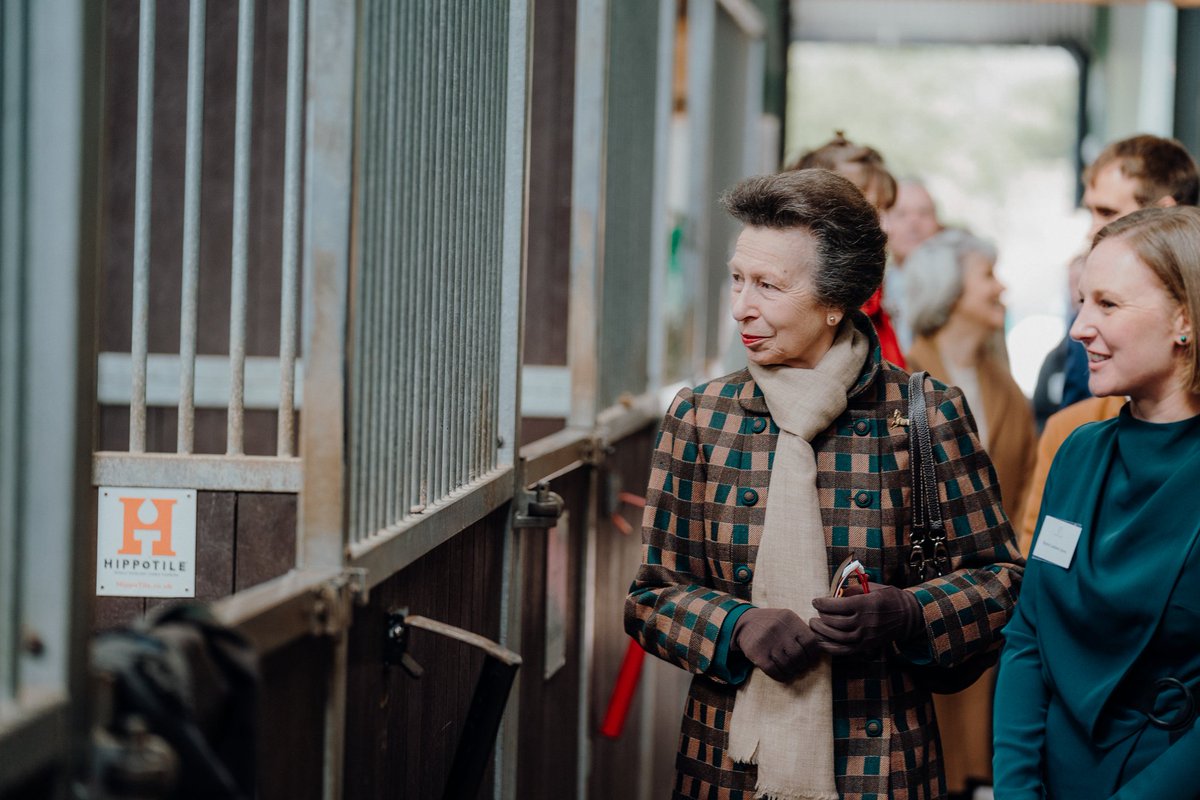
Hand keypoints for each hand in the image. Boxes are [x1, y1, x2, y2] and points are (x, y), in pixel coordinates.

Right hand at [732, 607, 819, 681]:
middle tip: (800, 666)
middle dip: (802, 664)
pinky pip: (775, 671)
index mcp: (790, 619)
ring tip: (791, 670)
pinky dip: (781, 676)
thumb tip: (817, 651)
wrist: (744, 623)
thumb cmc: (771, 623)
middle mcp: (779, 629)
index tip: (811, 659)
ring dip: (792, 671)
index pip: (810, 641)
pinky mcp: (758, 654)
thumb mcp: (787, 619)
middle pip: (800, 655)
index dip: (813, 654)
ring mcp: (768, 642)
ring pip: (788, 665)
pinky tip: (782, 674)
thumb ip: (801, 630)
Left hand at [809, 583, 923, 655]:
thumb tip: (835, 594)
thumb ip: (854, 590)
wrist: (908, 616)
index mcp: (866, 604)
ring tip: (814, 625)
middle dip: (821, 617)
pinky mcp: (867, 646)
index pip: (838, 605)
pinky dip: (830, 648)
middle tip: (815, 613)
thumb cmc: (889, 598)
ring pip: (839, 637)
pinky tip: (820, 642)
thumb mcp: (874, 587)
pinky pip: (845, 650)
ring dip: (822, 632)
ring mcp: (867, 636)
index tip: (815, 601)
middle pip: (836, 622)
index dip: (823, 603)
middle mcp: (866, 622)